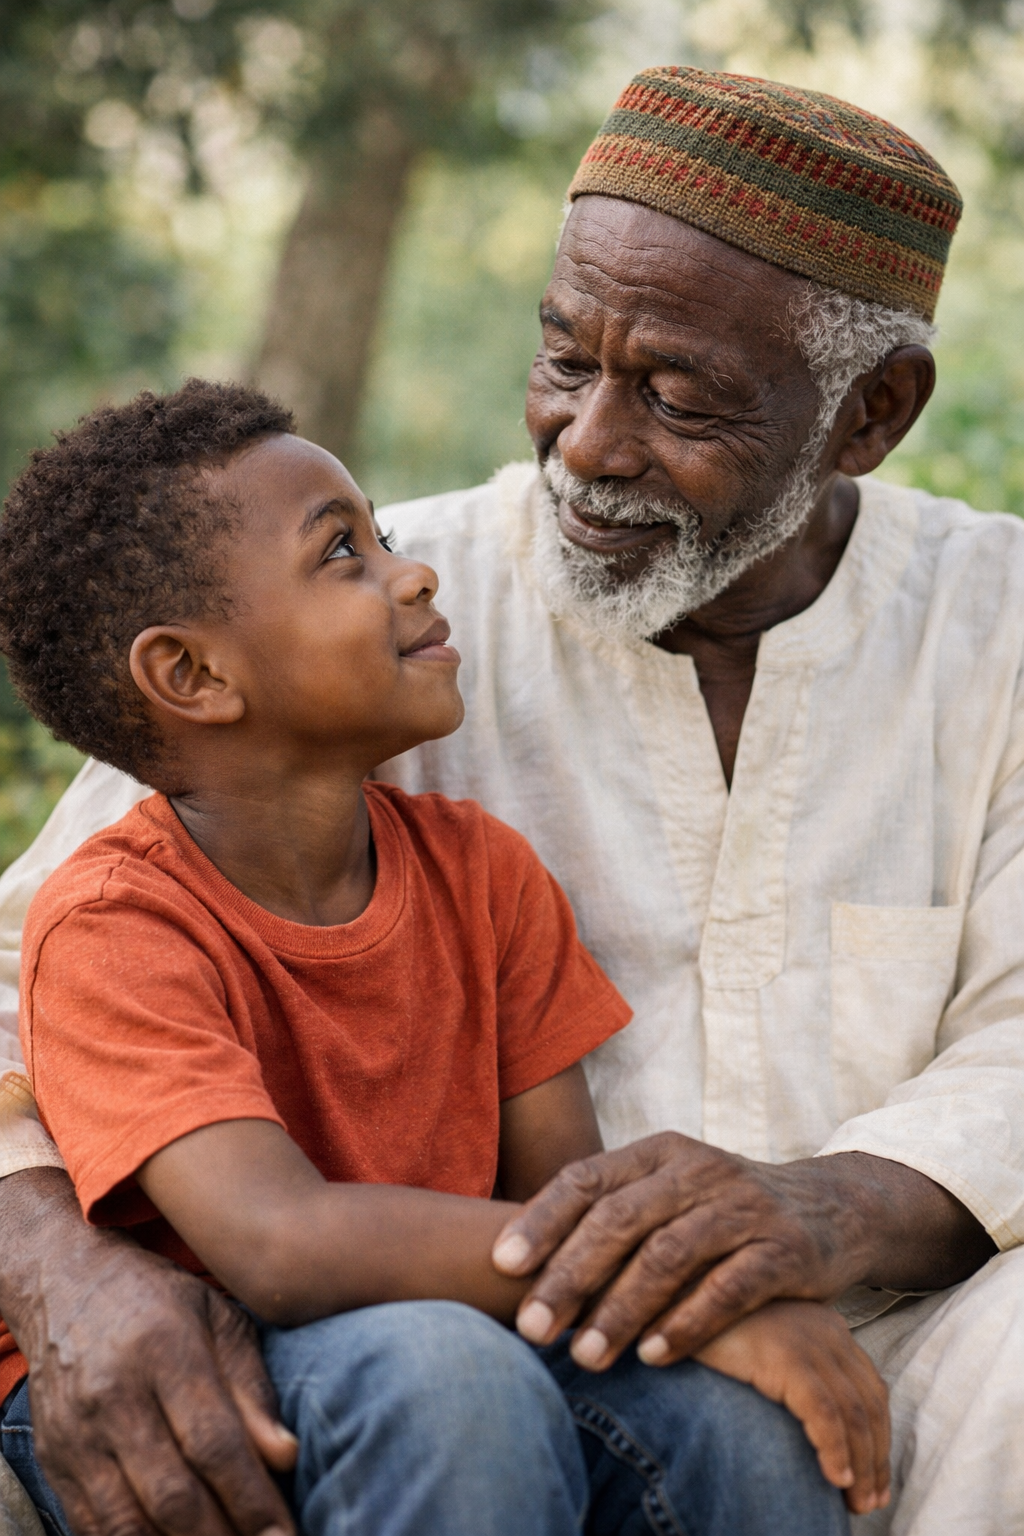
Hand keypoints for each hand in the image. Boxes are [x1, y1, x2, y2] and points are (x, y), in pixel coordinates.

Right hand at [0, 1168, 295, 1535]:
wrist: (65, 1285)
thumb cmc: (158, 1299)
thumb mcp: (218, 1316)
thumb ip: (253, 1386)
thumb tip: (287, 1457)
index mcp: (164, 1351)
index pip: (213, 1443)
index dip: (252, 1499)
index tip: (284, 1533)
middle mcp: (114, 1397)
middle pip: (172, 1494)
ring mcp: (77, 1434)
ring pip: (129, 1522)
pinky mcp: (54, 1461)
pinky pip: (92, 1526)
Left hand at [492, 1133, 885, 1368]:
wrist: (830, 1208)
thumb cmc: (721, 1210)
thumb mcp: (668, 1193)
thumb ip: (607, 1214)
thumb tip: (510, 1259)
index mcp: (658, 1151)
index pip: (587, 1179)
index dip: (542, 1220)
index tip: (500, 1265)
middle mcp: (697, 1169)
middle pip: (620, 1220)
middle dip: (569, 1276)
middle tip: (531, 1328)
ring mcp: (743, 1207)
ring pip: (668, 1256)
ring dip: (620, 1310)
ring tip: (584, 1357)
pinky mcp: (784, 1249)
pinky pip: (729, 1288)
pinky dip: (686, 1323)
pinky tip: (652, 1357)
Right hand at [696, 1301, 889, 1515]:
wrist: (672, 1292)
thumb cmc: (707, 1324)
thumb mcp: (761, 1342)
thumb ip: (788, 1367)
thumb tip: (807, 1421)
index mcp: (825, 1325)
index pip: (868, 1388)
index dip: (876, 1437)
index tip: (872, 1479)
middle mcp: (825, 1329)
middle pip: (869, 1403)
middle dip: (875, 1458)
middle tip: (870, 1501)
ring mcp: (807, 1339)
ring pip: (854, 1413)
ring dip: (861, 1465)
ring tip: (857, 1503)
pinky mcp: (784, 1354)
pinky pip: (823, 1412)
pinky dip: (835, 1450)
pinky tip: (835, 1478)